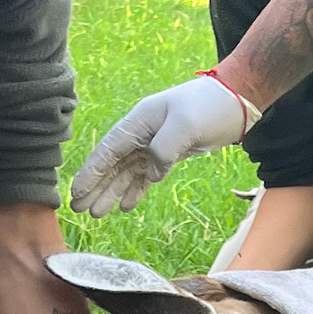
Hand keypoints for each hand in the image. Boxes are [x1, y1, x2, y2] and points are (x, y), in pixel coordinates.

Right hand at [70, 75, 260, 219]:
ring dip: (113, 191)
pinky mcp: (169, 152)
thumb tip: (150, 173)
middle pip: (112, 163)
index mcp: (139, 121)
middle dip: (96, 186)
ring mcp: (155, 143)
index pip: (108, 151)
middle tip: (80, 210)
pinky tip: (127, 205)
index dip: (91, 173)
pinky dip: (136, 189)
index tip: (76, 193)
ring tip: (98, 214)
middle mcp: (142, 132)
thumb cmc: (210, 107)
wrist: (237, 99)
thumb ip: (163, 150)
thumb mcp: (186, 125)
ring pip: (127, 171)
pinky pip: (147, 174)